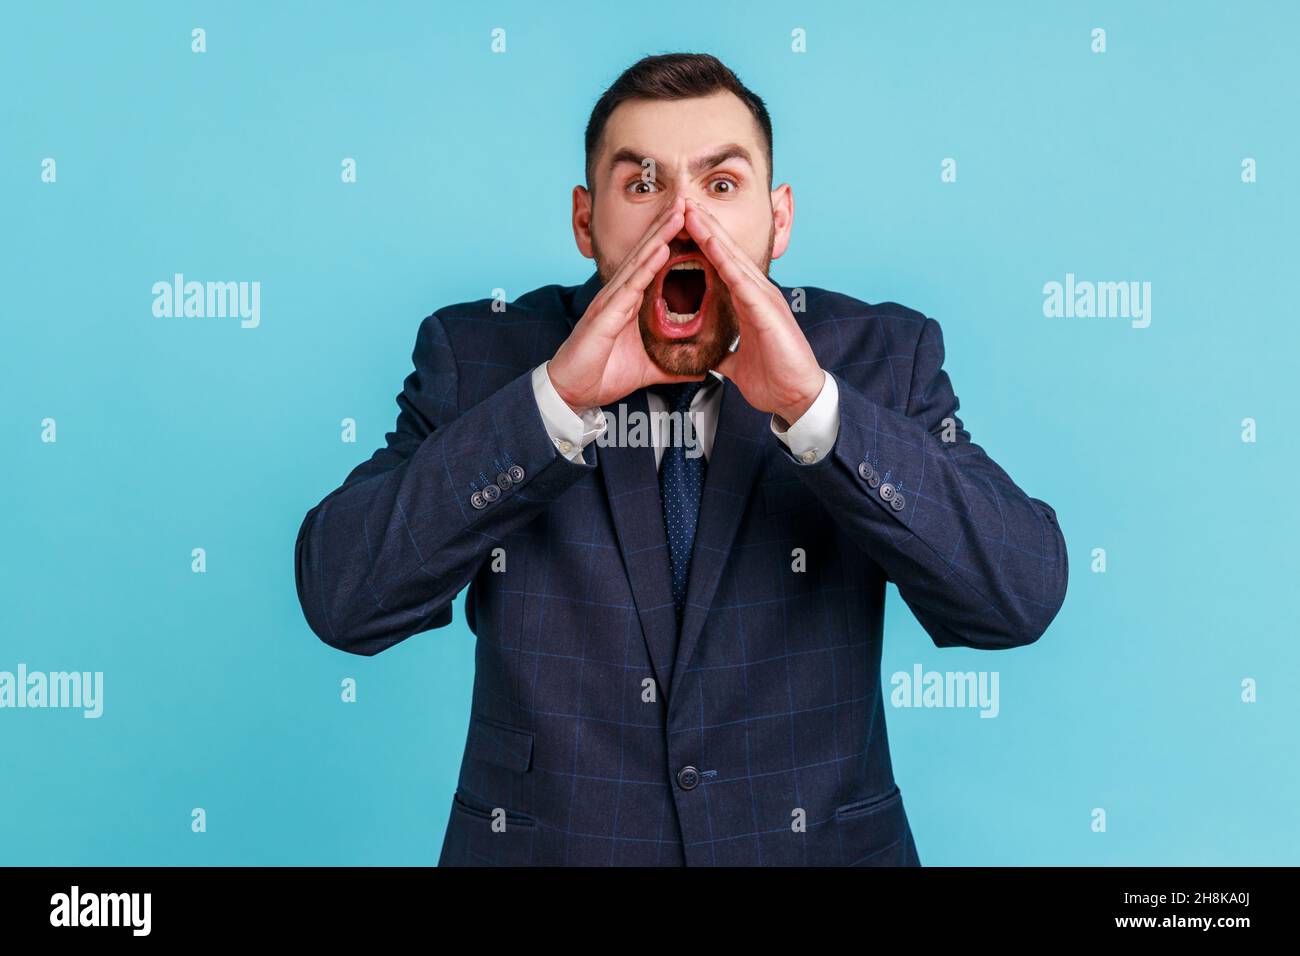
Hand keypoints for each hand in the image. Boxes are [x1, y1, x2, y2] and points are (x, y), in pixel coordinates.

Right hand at [548, 197, 704, 411]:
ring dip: (660, 236)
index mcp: (629, 303)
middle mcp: (619, 295)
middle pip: (647, 253)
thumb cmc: (604, 375)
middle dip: (667, 227)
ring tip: (680, 213)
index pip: (653, 266)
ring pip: (640, 262)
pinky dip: (647, 266)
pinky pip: (630, 287)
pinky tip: (662, 248)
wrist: (572, 392)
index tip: (693, 224)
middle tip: (689, 201)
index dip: (672, 242)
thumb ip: (674, 365)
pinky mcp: (604, 316)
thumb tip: (700, 369)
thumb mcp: (649, 369)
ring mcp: (610, 302)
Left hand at [683, 198, 824, 425]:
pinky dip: (724, 260)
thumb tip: (709, 356)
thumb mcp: (738, 365)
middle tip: (683, 202)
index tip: (682, 226)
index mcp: (749, 304)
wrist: (798, 399)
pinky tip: (709, 243)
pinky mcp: (768, 311)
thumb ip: (724, 354)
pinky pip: (741, 281)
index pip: (722, 267)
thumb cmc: (775, 379)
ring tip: (691, 212)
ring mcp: (765, 299)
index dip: (703, 245)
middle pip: (727, 253)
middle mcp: (758, 294)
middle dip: (705, 228)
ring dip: (711, 234)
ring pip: (733, 259)